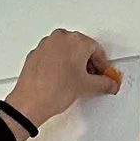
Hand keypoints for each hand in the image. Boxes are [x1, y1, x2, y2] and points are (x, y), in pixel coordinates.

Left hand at [5, 29, 121, 131]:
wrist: (30, 102)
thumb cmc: (53, 91)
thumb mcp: (86, 87)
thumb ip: (104, 83)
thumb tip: (109, 83)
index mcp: (76, 40)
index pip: (97, 50)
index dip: (103, 65)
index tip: (104, 74)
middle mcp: (60, 38)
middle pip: (82, 48)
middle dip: (88, 63)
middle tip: (92, 78)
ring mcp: (46, 45)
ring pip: (66, 50)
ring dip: (74, 63)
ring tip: (75, 80)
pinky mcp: (36, 53)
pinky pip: (53, 55)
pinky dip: (60, 64)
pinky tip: (61, 79)